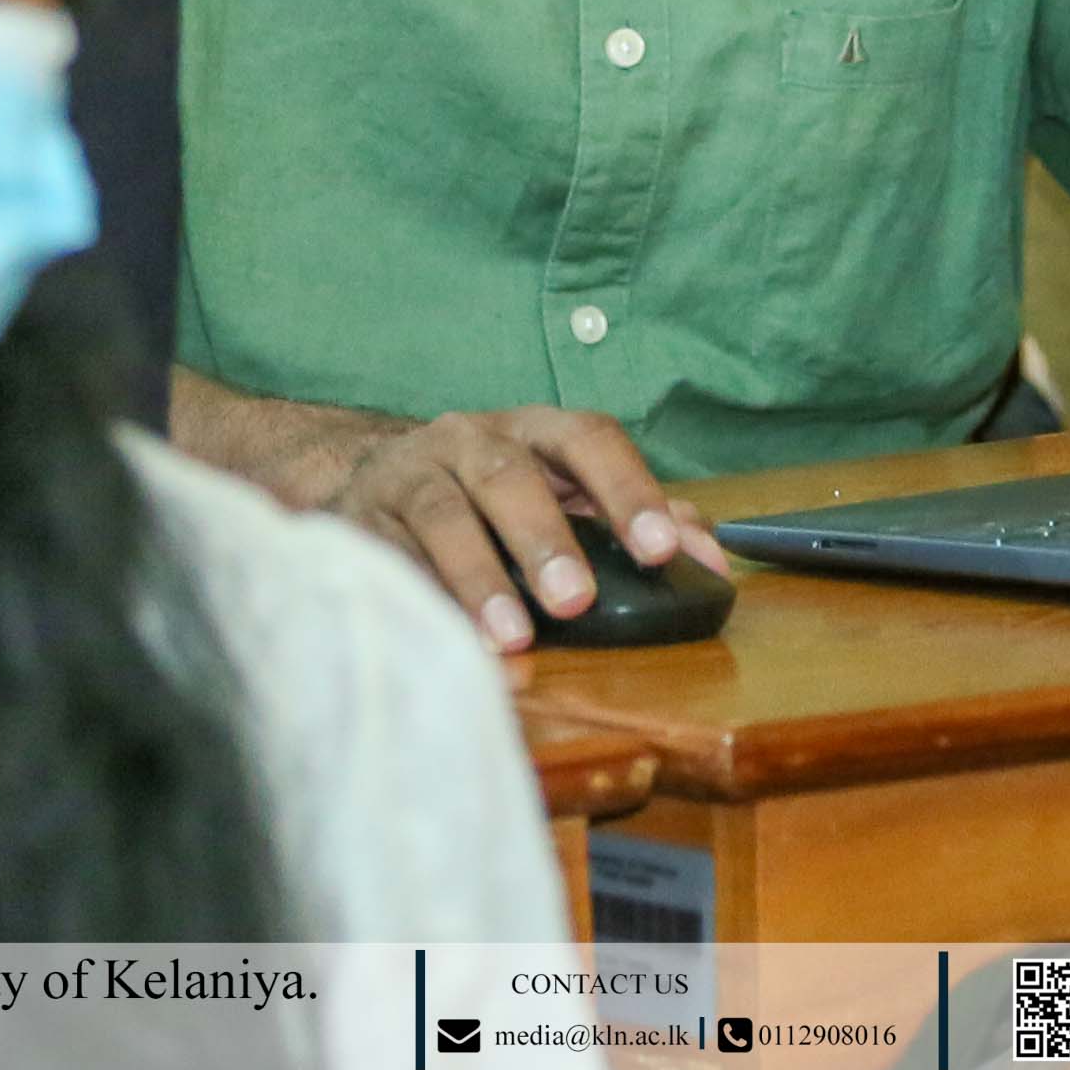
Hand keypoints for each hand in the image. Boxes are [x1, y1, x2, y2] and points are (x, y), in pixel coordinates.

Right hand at [326, 407, 707, 655]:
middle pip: (508, 474)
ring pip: (442, 515)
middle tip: (575, 601)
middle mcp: (469, 440)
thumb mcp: (564, 493)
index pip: (588, 439)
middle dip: (544, 537)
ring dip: (478, 577)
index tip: (659, 548)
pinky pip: (386, 556)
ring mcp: (409, 474)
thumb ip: (639, 522)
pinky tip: (443, 638)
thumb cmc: (491, 495)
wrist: (371, 478)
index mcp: (534, 431)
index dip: (627, 489)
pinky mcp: (359, 518)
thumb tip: (711, 564)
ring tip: (511, 637)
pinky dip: (417, 596)